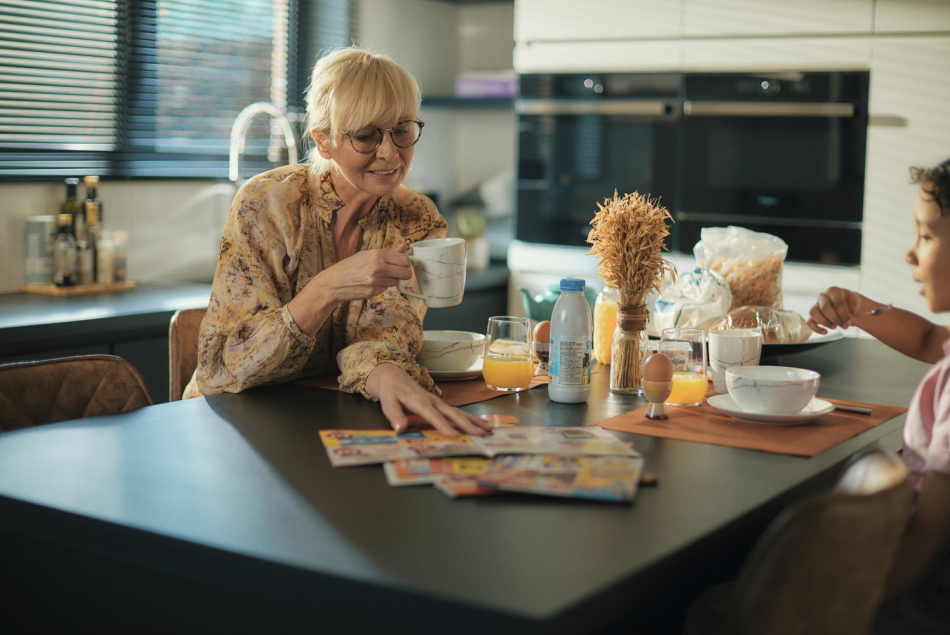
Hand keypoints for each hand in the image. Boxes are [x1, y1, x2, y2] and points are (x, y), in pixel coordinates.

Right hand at [288, 244, 411, 335]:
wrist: (335, 282)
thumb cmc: (350, 266)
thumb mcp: (368, 254)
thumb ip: (390, 252)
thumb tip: (405, 247)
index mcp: (378, 255)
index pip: (405, 260)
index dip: (406, 262)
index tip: (402, 263)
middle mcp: (378, 267)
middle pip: (406, 273)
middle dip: (404, 273)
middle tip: (397, 272)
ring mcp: (376, 281)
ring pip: (396, 282)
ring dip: (391, 280)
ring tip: (378, 276)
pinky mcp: (374, 292)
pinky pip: (386, 289)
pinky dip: (381, 286)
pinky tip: (371, 283)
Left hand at [365, 363, 493, 437]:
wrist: (393, 376)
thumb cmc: (390, 391)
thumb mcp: (387, 403)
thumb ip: (395, 415)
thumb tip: (400, 429)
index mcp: (419, 401)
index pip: (433, 415)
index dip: (444, 425)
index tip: (454, 435)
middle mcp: (433, 401)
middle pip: (453, 413)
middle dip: (468, 424)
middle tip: (482, 434)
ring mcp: (438, 402)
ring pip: (459, 412)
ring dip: (474, 421)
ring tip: (490, 430)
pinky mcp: (440, 405)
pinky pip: (457, 412)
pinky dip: (470, 419)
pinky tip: (481, 425)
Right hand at [807, 287, 866, 333]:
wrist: (847, 303)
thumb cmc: (850, 302)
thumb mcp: (854, 303)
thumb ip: (853, 312)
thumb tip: (850, 322)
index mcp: (834, 291)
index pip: (837, 303)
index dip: (844, 314)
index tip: (850, 322)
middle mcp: (823, 296)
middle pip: (824, 308)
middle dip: (835, 319)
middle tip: (844, 326)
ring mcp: (816, 304)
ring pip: (813, 313)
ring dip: (825, 322)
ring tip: (835, 327)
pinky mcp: (813, 314)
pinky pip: (809, 321)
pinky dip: (816, 328)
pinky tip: (825, 332)